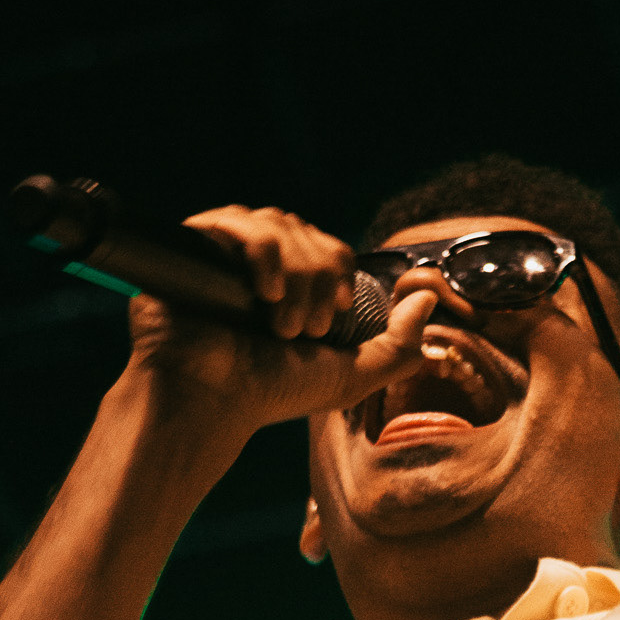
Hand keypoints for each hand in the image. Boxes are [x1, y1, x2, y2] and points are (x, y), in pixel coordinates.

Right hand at [123, 204, 470, 444]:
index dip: (339, 276)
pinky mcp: (193, 248)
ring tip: (280, 322)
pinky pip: (236, 219)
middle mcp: (260, 266)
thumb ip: (399, 344)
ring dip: (294, 275)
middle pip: (308, 234)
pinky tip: (263, 290)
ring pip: (279, 224)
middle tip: (303, 331)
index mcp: (293, 287)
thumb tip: (427, 296)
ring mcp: (225, 254)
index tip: (334, 316)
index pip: (331, 249)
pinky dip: (261, 252)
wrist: (212, 400)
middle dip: (317, 282)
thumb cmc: (272, 391)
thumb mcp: (351, 375)